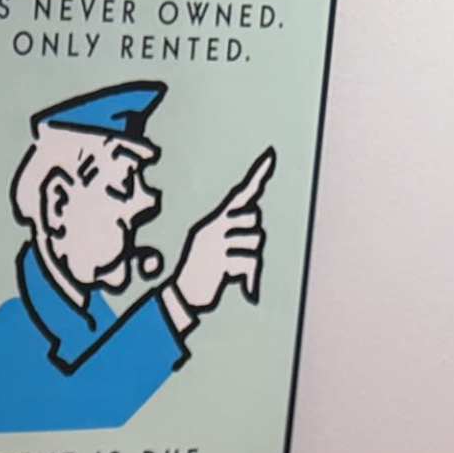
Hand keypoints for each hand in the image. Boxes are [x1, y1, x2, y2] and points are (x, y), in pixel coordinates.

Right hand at [168, 147, 273, 316]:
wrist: (182, 296)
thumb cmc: (203, 273)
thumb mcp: (218, 250)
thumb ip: (236, 237)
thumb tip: (257, 232)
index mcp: (215, 222)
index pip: (241, 194)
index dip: (258, 176)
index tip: (271, 156)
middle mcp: (215, 226)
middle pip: (254, 219)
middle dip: (253, 238)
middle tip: (237, 255)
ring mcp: (216, 242)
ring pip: (255, 241)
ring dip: (250, 260)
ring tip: (231, 270)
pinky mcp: (219, 260)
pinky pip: (249, 263)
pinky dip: (249, 278)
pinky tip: (236, 283)